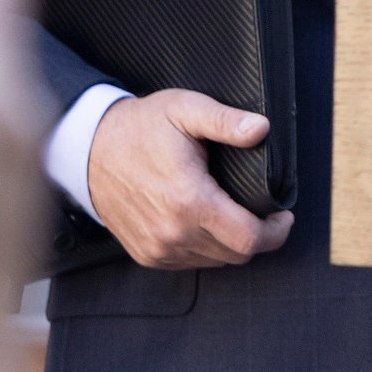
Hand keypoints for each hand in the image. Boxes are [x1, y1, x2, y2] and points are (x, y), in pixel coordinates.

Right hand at [83, 91, 292, 270]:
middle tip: (265, 212)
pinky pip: (191, 262)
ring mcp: (157, 248)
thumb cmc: (141, 127)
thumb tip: (261, 129)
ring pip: (215, 260)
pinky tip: (209, 221)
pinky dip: (207, 247)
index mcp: (188, 201)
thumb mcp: (186, 110)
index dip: (276, 231)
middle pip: (236, 254)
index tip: (283, 215)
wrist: (88, 150)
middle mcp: (171, 233)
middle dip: (259, 236)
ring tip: (236, 211)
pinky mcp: (146, 254)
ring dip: (232, 241)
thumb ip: (226, 120)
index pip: (248, 239)